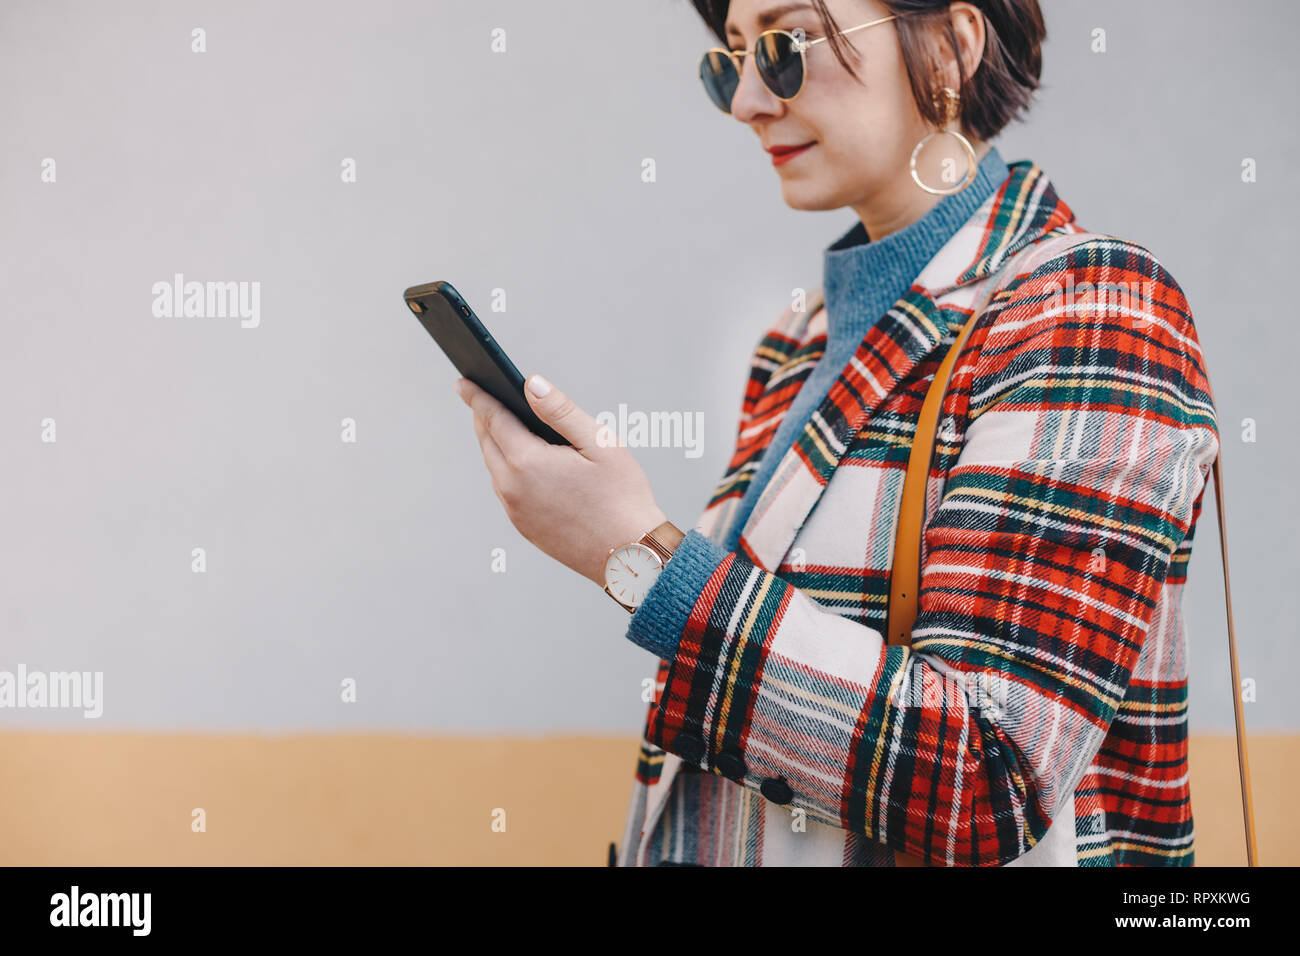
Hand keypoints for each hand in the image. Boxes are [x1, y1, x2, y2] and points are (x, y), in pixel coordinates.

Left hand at [453, 374, 667, 587]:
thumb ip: (561, 410)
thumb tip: (531, 384)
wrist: (629, 556)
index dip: (478, 396)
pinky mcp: (523, 527)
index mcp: (527, 462)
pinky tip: (522, 462)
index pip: (492, 418)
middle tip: (480, 398)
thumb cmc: (623, 497)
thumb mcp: (599, 443)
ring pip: (495, 467)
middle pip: (487, 442)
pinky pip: (505, 489)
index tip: (464, 382)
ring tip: (502, 426)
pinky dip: (506, 469)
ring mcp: (515, 511)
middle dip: (483, 417)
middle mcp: (512, 488)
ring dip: (495, 444)